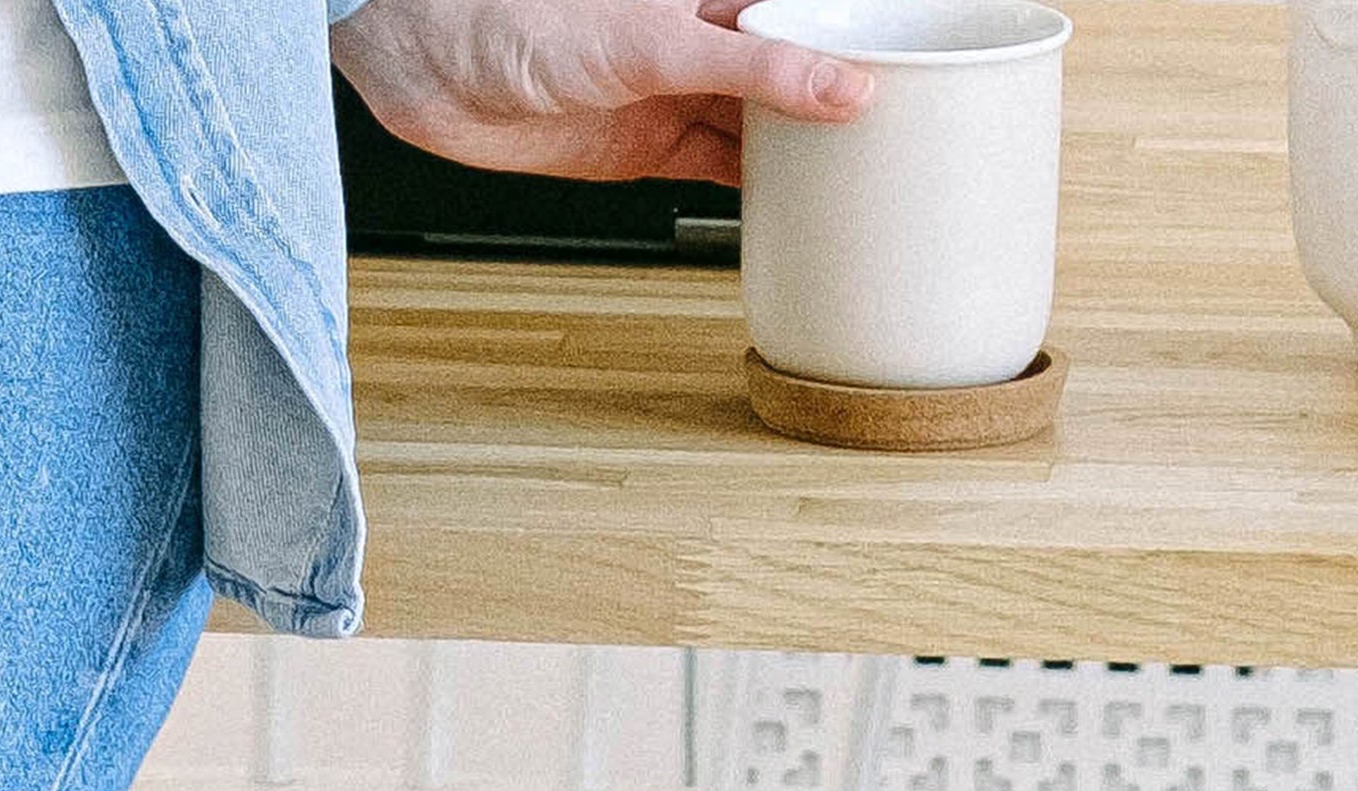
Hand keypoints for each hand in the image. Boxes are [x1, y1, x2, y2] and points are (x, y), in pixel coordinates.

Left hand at [333, 0, 872, 189]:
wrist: (433, 66)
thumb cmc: (520, 15)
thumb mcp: (656, 40)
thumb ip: (756, 67)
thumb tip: (846, 91)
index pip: (811, 10)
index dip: (864, 34)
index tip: (925, 61)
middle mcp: (704, 30)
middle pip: (800, 65)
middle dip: (849, 96)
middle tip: (917, 133)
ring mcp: (679, 88)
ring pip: (769, 121)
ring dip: (811, 151)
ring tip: (872, 178)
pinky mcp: (652, 143)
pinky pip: (727, 167)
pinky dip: (763, 190)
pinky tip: (803, 205)